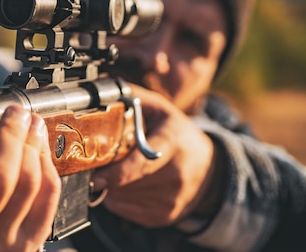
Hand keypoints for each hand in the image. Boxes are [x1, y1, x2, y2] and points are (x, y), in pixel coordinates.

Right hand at [0, 105, 60, 251]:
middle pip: (2, 182)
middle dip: (12, 139)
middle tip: (15, 113)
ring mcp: (2, 241)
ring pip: (28, 185)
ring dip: (33, 145)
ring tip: (31, 122)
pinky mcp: (29, 240)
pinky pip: (46, 196)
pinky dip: (46, 165)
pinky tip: (40, 145)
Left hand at [91, 84, 221, 226]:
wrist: (208, 169)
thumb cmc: (176, 135)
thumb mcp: (159, 109)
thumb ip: (131, 98)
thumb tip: (100, 90)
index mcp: (172, 142)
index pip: (143, 162)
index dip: (118, 172)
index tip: (96, 177)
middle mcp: (176, 174)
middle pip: (127, 182)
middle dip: (107, 174)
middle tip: (99, 163)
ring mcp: (171, 199)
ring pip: (123, 198)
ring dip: (111, 186)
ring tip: (120, 170)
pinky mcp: (164, 216)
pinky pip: (127, 211)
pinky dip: (119, 199)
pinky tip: (129, 184)